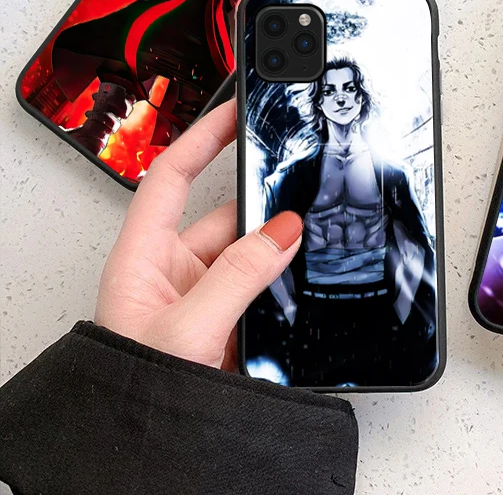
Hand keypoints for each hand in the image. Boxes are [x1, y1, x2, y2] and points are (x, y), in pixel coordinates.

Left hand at [94, 99, 302, 369]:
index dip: (202, 138)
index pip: (171, 177)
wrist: (142, 456)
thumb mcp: (186, 328)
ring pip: (253, 253)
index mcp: (144, 258)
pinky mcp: (230, 325)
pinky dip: (286, 280)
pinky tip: (303, 281)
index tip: (234, 110)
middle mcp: (173, 273)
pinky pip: (264, 286)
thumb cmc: (130, 393)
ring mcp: (205, 299)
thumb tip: (283, 231)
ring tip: (307, 247)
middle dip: (264, 209)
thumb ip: (239, 275)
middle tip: (299, 197)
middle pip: (227, 217)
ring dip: (279, 250)